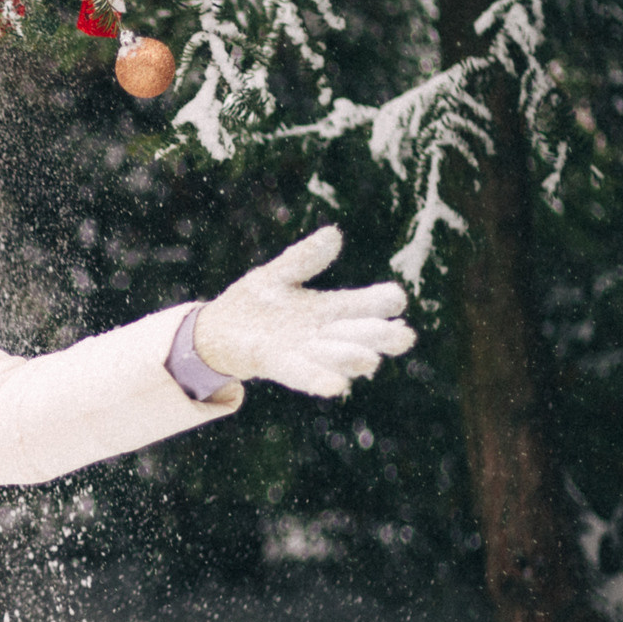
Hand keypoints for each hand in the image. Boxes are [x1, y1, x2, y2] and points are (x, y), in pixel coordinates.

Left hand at [194, 226, 414, 396]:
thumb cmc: (255, 303)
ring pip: (337, 357)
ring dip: (351, 358)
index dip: (383, 302)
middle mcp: (325, 334)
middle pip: (362, 335)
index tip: (396, 299)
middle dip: (380, 337)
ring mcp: (305, 352)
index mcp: (331, 308)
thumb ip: (304, 258)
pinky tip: (334, 387)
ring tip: (369, 361)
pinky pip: (303, 375)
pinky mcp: (279, 365)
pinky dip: (318, 380)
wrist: (219, 330)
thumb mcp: (278, 274)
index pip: (366, 305)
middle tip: (403, 337)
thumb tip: (334, 234)